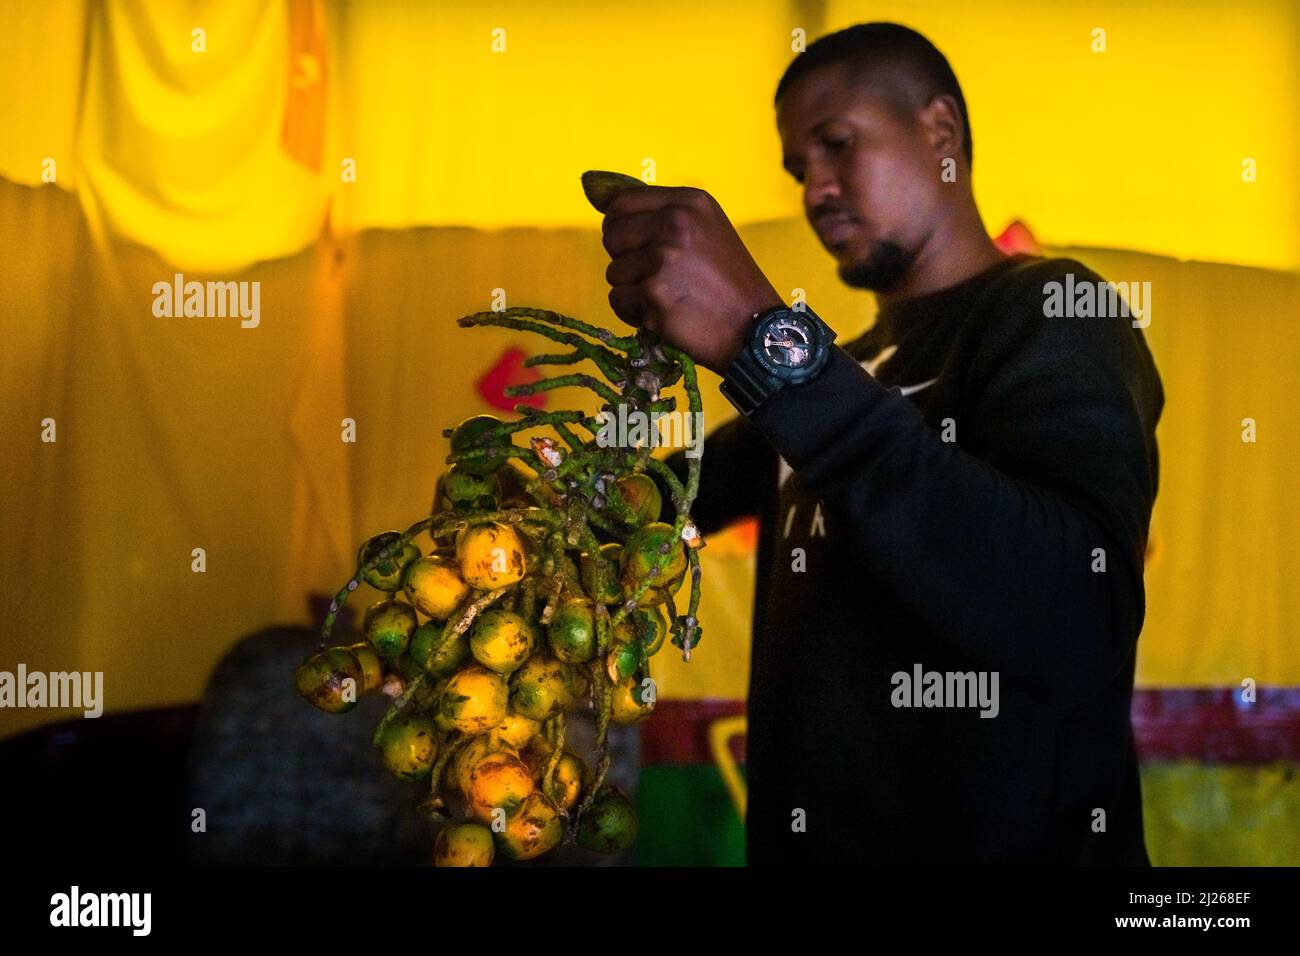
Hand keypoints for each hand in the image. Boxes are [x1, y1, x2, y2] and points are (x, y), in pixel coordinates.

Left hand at [601, 185, 785, 373]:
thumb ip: (661, 214)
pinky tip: (663, 315)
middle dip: (627, 259)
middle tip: (661, 277)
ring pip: (614, 271)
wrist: (755, 329)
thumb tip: (598, 198)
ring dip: (633, 289)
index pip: (621, 201)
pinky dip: (634, 313)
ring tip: (668, 297)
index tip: (636, 246)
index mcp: (689, 202)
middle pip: (612, 235)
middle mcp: (676, 223)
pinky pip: (618, 300)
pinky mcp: (654, 293)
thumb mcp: (705, 230)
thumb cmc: (727, 283)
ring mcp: (664, 257)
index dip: (619, 226)